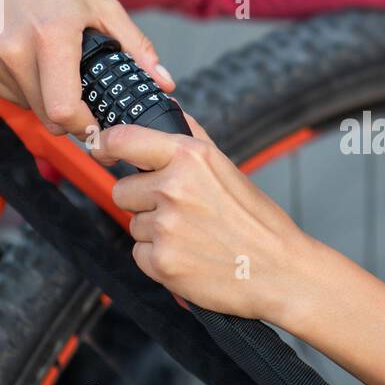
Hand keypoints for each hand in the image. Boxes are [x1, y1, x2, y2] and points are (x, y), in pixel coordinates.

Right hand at [0, 0, 175, 136]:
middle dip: (69, 117)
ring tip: (54, 68)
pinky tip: (31, 63)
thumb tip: (164, 82)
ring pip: (25, 107)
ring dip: (43, 100)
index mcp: (50, 36)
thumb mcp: (106, 6)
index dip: (85, 126)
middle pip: (45, 117)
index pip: (63, 112)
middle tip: (83, 99)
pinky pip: (2, 94)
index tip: (98, 123)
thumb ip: (137, 47)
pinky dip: (21, 89)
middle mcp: (12, 48)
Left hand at [97, 113, 312, 321]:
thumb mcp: (229, 169)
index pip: (124, 139)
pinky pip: (140, 254)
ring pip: (134, 224)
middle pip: (123, 190)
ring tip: (194, 238)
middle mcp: (174, 187)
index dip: (107, 145)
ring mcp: (166, 226)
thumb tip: (169, 112)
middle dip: (144, 202)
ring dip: (155, 233)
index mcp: (192, 158)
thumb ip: (193, 141)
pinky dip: (159, 259)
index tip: (103, 150)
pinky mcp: (161, 261)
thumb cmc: (259, 223)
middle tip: (182, 214)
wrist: (281, 272)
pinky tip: (190, 257)